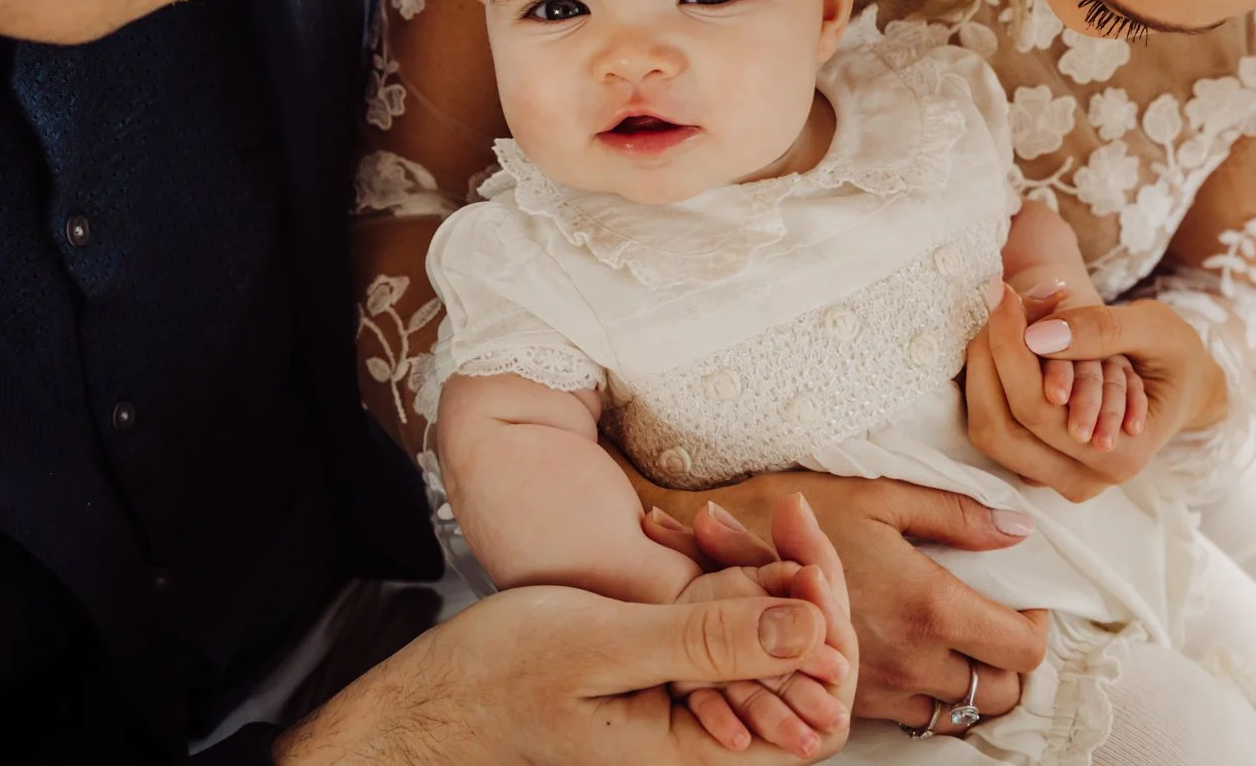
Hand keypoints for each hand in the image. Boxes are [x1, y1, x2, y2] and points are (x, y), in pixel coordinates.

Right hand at [275, 497, 856, 765]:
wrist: (432, 700)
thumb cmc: (496, 678)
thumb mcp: (602, 647)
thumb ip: (706, 641)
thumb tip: (811, 630)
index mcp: (699, 746)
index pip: (812, 696)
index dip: (824, 618)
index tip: (802, 548)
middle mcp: (704, 732)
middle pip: (800, 659)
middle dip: (797, 579)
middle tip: (779, 512)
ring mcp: (688, 702)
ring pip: (763, 632)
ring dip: (756, 567)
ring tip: (710, 517)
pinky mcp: (668, 674)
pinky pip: (721, 624)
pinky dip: (717, 572)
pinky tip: (687, 529)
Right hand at [645, 472, 1048, 730]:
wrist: (713, 557)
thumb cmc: (795, 514)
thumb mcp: (880, 496)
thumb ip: (956, 516)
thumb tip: (1017, 530)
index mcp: (927, 607)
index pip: (1021, 652)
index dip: (1037, 628)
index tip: (1026, 603)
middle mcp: (908, 661)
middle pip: (1000, 694)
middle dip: (1009, 663)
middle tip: (998, 623)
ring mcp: (877, 689)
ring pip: (958, 716)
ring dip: (970, 686)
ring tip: (961, 646)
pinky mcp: (848, 701)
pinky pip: (911, 719)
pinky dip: (926, 698)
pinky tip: (915, 660)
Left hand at [966, 286, 1224, 502]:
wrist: (1185, 388)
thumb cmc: (1176, 357)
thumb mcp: (1155, 330)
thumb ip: (1102, 330)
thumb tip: (1038, 337)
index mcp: (1120, 456)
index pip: (1036, 407)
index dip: (1010, 348)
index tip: (1004, 295)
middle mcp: (1082, 480)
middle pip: (998, 427)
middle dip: (988, 358)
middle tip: (997, 302)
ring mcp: (1054, 477)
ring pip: (988, 428)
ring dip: (984, 368)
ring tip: (1002, 316)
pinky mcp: (1036, 464)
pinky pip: (994, 425)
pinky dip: (990, 380)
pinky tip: (1004, 340)